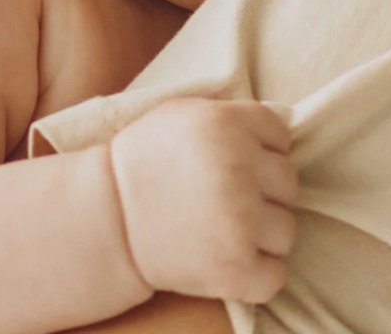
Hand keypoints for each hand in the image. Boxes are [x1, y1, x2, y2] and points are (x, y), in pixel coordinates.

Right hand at [106, 98, 297, 304]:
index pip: (282, 138)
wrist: (102, 219)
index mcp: (229, 125)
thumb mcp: (185, 113)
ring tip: (223, 232)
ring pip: (285, 230)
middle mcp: (240, 170)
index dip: (261, 153)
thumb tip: (282, 130)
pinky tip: (231, 264)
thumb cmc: (144, 162)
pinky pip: (275, 275)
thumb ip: (235, 114)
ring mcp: (239, 222)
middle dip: (262, 193)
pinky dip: (257, 276)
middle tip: (223, 201)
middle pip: (288, 184)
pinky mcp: (232, 269)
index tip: (233, 165)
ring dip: (261, 236)